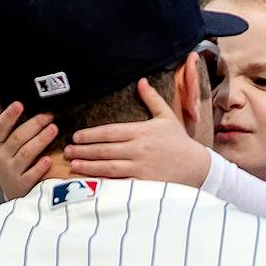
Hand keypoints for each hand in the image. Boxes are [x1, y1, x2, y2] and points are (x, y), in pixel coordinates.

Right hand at [0, 90, 56, 199]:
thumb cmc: (11, 159)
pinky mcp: (22, 187)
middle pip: (17, 138)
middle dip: (34, 125)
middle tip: (50, 115)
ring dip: (40, 141)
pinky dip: (39, 168)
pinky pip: (31, 176)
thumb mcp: (2, 140)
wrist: (13, 194)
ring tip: (54, 129)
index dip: (9, 115)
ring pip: (25, 154)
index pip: (1, 126)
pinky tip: (49, 159)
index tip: (20, 104)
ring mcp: (12, 172)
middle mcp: (3, 156)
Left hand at [65, 78, 211, 185]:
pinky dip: (104, 182)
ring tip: (73, 165)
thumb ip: (152, 99)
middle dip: (83, 151)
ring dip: (88, 166)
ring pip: (108, 167)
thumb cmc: (180, 142)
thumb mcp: (167, 117)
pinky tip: (91, 182)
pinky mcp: (144, 184)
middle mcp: (138, 149)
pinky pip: (120, 183)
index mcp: (141, 132)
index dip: (91, 135)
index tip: (77, 137)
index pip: (109, 132)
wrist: (197, 166)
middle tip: (67, 151)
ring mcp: (141, 168)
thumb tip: (141, 81)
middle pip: (104, 149)